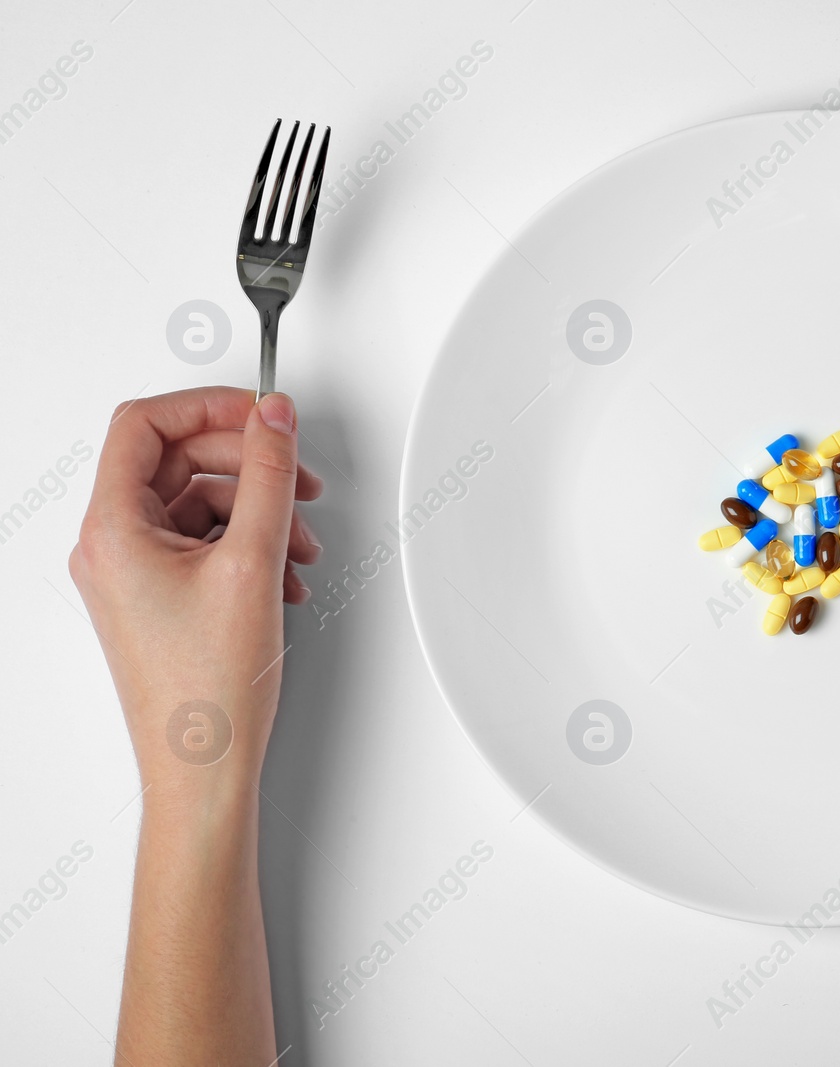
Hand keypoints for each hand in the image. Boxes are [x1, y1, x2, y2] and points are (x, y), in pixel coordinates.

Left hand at [69, 387, 322, 793]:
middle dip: (247, 463)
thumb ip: (269, 477)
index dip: (208, 407)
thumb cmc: (209, 691)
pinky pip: (205, 541)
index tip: (261, 413)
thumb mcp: (253, 563)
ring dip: (259, 510)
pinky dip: (251, 545)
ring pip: (200, 502)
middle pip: (177, 460)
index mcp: (112, 529)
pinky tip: (284, 574)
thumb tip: (274, 419)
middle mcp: (113, 546)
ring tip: (299, 543)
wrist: (204, 767)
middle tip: (296, 475)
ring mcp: (135, 573)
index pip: (145, 425)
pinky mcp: (161, 597)